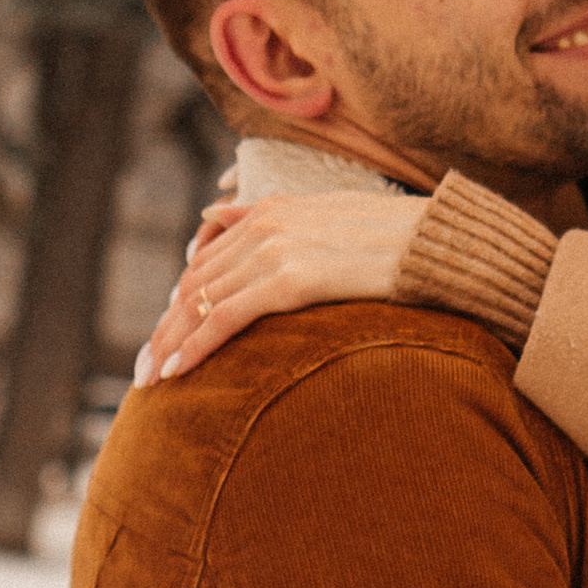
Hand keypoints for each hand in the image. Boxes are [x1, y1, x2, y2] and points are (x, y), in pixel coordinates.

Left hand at [136, 192, 413, 382]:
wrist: (442, 244)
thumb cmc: (402, 240)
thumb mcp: (335, 218)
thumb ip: (281, 222)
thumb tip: (221, 217)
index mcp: (275, 209)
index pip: (208, 259)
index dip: (180, 301)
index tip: (166, 334)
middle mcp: (267, 224)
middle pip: (196, 282)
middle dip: (165, 327)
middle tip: (145, 367)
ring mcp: (276, 249)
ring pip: (200, 301)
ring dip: (169, 342)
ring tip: (151, 379)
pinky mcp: (291, 279)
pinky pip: (225, 317)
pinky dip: (194, 345)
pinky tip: (177, 371)